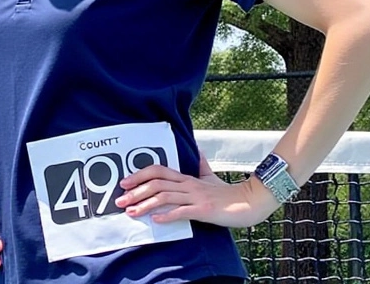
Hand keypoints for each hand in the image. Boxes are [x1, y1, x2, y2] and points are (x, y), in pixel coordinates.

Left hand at [114, 162, 280, 229]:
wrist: (249, 202)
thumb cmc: (227, 193)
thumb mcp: (211, 177)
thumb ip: (201, 165)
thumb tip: (198, 149)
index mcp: (187, 178)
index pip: (158, 170)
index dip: (139, 175)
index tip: (124, 183)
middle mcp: (189, 185)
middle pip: (157, 183)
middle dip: (136, 192)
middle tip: (120, 201)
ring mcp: (196, 197)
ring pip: (166, 197)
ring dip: (145, 205)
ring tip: (132, 212)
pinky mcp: (204, 210)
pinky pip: (183, 211)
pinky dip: (168, 215)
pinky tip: (157, 220)